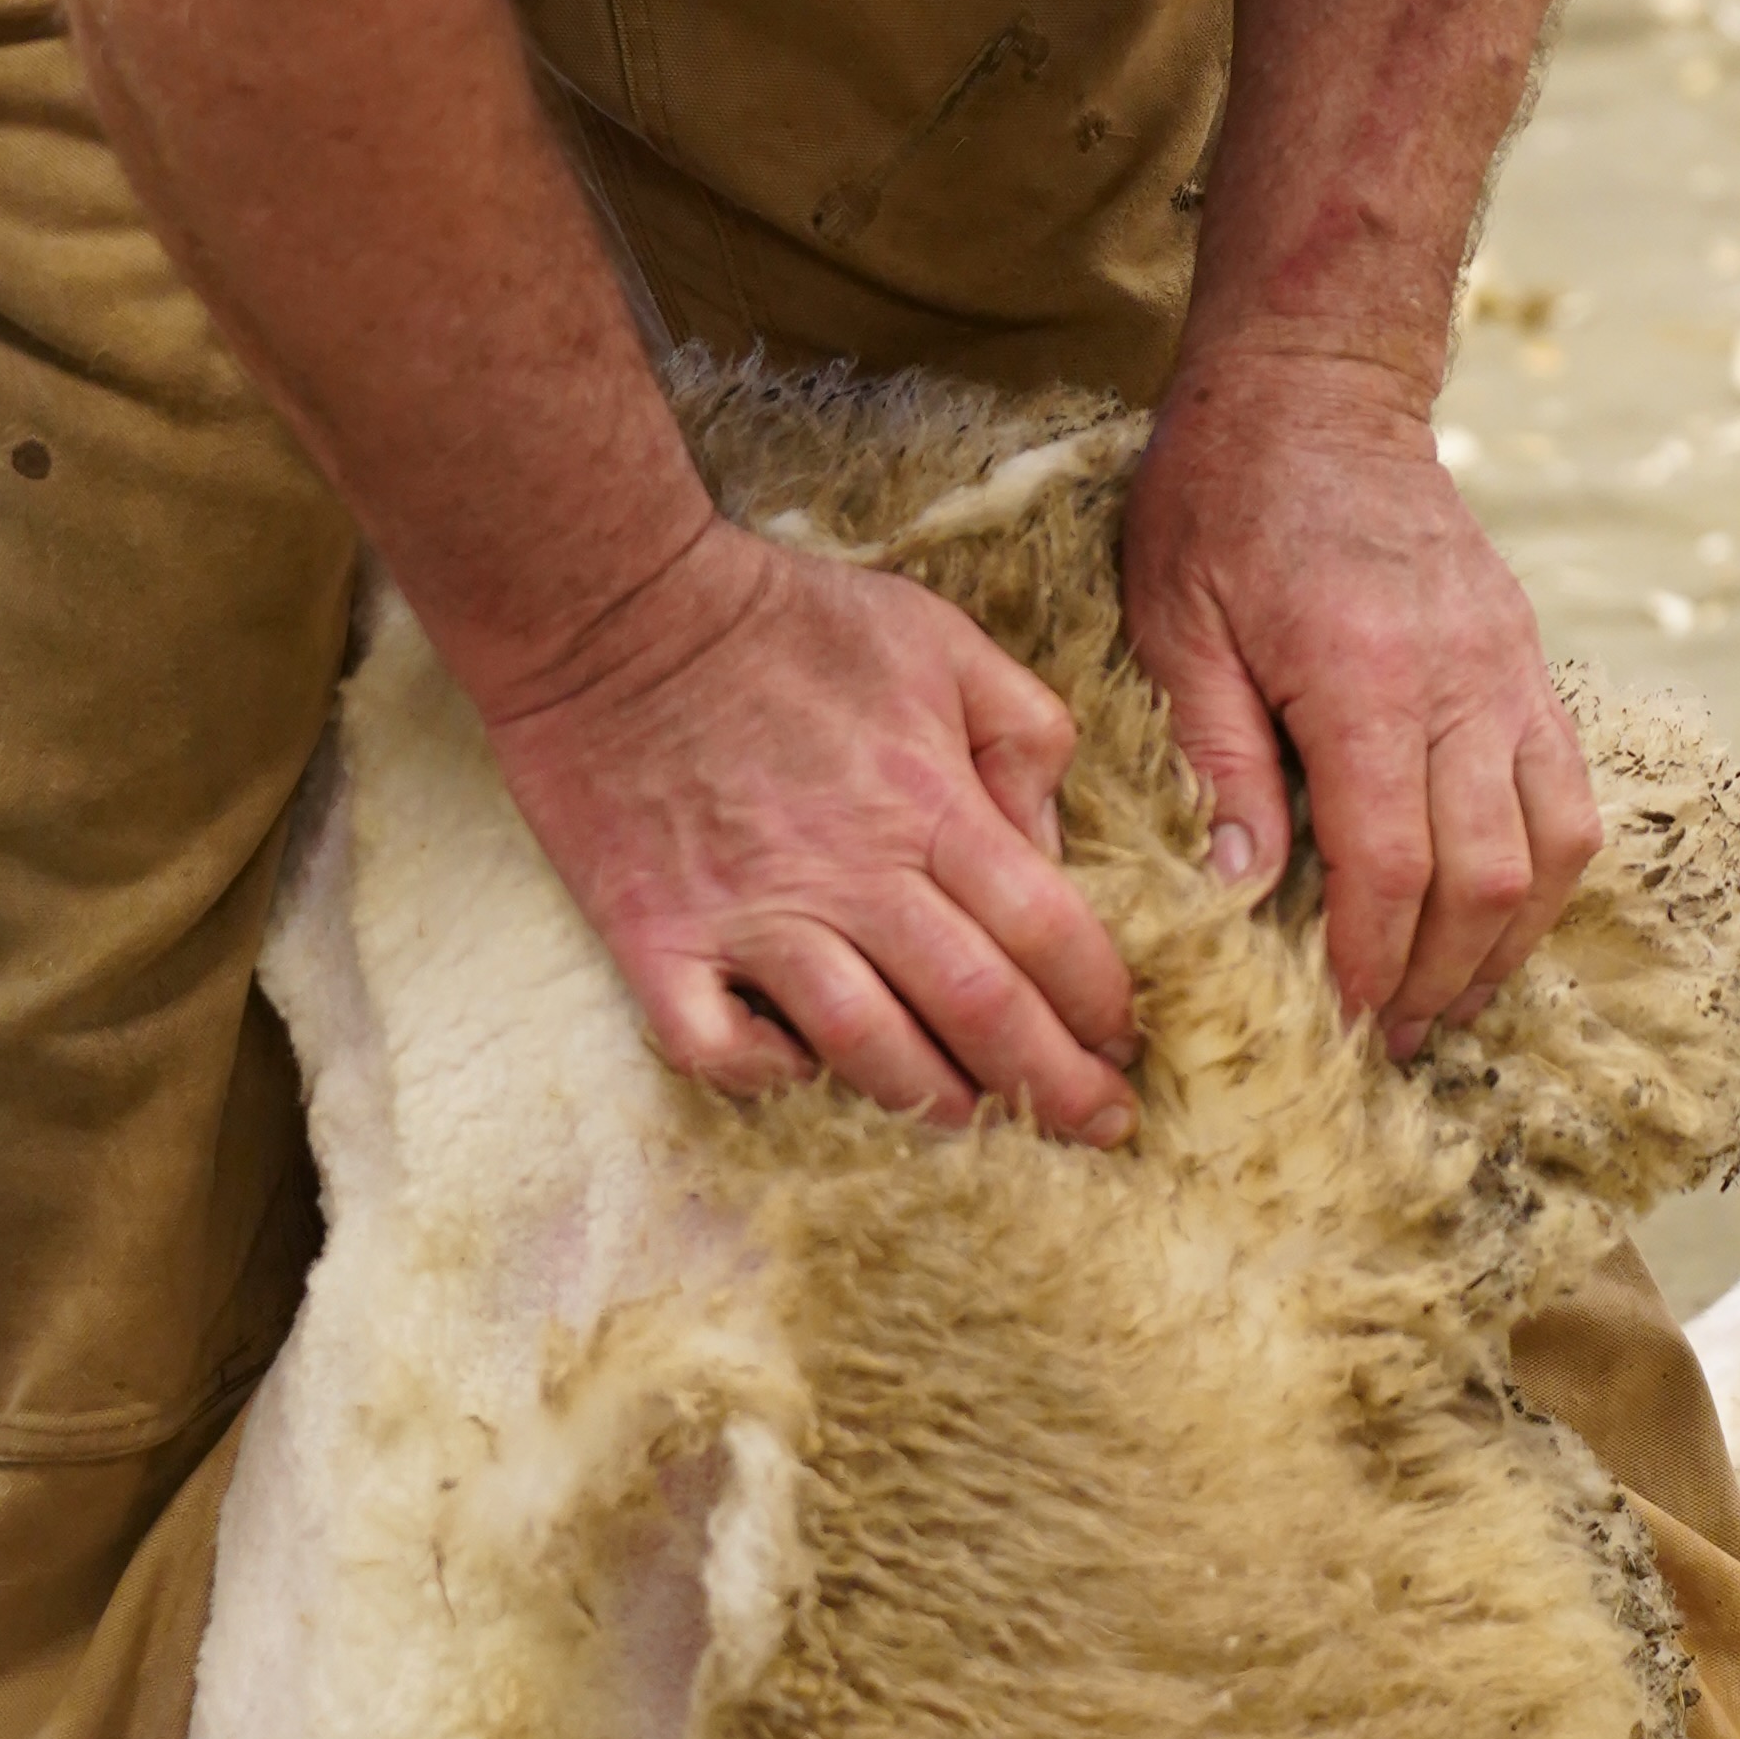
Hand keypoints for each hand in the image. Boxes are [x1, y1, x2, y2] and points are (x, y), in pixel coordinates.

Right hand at [482, 520, 1141, 1143]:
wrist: (613, 611)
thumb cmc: (785, 620)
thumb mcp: (939, 637)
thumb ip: (1022, 733)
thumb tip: (1052, 843)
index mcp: (927, 799)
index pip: (1046, 929)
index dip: (1099, 1001)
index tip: (1126, 1041)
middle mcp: (849, 872)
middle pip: (978, 1010)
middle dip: (1056, 1085)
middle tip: (1100, 1126)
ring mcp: (748, 916)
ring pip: (865, 1048)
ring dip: (936, 1101)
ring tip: (979, 1123)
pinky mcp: (657, 939)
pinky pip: (719, 1050)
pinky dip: (769, 1080)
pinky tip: (804, 1073)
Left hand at [1125, 348, 1596, 1053]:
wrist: (1318, 387)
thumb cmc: (1222, 498)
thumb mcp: (1174, 624)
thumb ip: (1217, 761)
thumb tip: (1241, 895)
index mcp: (1364, 676)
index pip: (1391, 863)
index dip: (1368, 963)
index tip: (1335, 1024)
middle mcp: (1463, 679)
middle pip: (1488, 877)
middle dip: (1438, 979)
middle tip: (1384, 1040)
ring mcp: (1513, 669)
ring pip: (1555, 846)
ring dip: (1506, 943)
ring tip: (1444, 1000)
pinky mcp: (1530, 660)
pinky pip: (1570, 793)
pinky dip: (1543, 875)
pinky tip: (1491, 917)